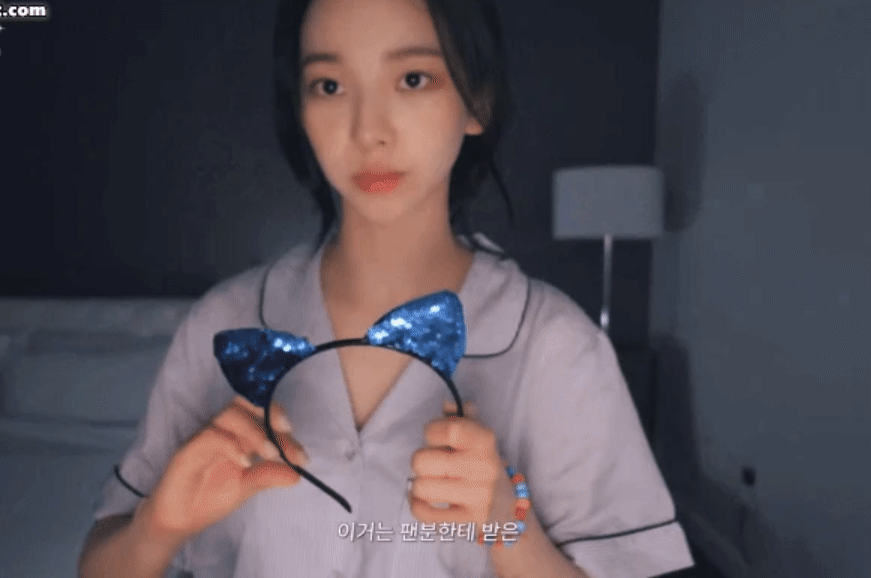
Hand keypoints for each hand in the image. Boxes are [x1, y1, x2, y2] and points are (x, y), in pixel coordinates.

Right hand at [140, 395, 309, 540]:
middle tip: (288, 432)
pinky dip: (231, 445)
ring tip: (271, 452)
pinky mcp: (188, 449)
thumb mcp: (247, 487)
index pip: (263, 416)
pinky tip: (245, 462)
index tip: (302, 455)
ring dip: (255, 431)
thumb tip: (298, 474)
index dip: (285, 431)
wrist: (178, 520)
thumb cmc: (211, 497)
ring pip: (230, 414)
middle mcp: (223, 429)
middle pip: (246, 403)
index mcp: (239, 434)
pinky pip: (211, 436)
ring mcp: (205, 436)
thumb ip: (269, 476)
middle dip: (271, 413)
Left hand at [408, 401, 515, 526]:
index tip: (435, 437)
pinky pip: (423, 513)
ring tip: (432, 482)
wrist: (508, 508)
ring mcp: (476, 497)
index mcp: (485, 441)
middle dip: (422, 461)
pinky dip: (417, 505)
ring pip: (421, 487)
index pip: (446, 429)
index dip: (431, 431)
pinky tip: (425, 499)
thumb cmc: (483, 465)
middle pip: (422, 460)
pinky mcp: (466, 521)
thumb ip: (461, 418)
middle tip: (434, 464)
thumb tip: (446, 404)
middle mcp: (482, 468)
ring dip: (420, 484)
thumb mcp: (479, 438)